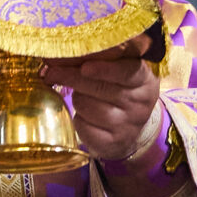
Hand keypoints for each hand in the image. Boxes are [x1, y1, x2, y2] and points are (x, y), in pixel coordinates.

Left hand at [42, 40, 158, 161]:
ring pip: (86, 105)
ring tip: (83, 96)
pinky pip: (82, 126)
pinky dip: (78, 119)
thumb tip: (59, 54)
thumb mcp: (120, 72)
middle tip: (52, 71)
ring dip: (77, 98)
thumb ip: (99, 59)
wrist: (130, 129)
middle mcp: (140, 104)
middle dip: (71, 77)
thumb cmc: (119, 90)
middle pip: (99, 87)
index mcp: (144, 80)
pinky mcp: (112, 143)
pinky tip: (84, 116)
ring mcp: (127, 126)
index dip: (104, 69)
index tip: (85, 67)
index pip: (126, 72)